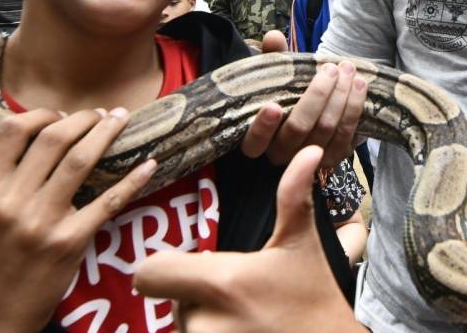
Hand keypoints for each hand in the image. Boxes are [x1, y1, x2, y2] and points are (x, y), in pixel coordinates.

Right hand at [0, 108, 155, 332]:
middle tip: (99, 114)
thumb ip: (2, 172)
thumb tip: (43, 127)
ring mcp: (41, 221)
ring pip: (81, 160)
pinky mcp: (70, 241)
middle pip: (53, 138)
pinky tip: (148, 164)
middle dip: (82, 118)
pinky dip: (133, 179)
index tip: (61, 114)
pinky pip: (109, 200)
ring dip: (106, 133)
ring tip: (118, 121)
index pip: (12, 130)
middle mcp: (10, 202)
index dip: (41, 113)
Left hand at [134, 145, 364, 332]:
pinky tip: (242, 329)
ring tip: (240, 313)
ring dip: (202, 318)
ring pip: (182, 325)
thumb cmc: (316, 296)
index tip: (195, 265)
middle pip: (170, 299)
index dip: (165, 266)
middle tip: (231, 293)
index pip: (150, 274)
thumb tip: (308, 151)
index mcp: (223, 282)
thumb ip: (294, 194)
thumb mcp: (302, 242)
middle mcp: (206, 322)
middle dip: (192, 294)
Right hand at [241, 31, 367, 167]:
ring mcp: (309, 158)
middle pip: (299, 128)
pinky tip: (360, 86)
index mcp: (258, 139)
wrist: (315, 110)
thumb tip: (274, 36)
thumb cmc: (288, 92)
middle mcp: (281, 154)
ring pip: (326, 130)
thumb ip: (272, 58)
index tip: (273, 106)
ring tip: (348, 70)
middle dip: (318, 95)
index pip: (254, 142)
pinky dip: (355, 108)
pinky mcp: (334, 158)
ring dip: (341, 97)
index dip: (262, 127)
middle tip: (331, 69)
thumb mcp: (276, 76)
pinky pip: (347, 135)